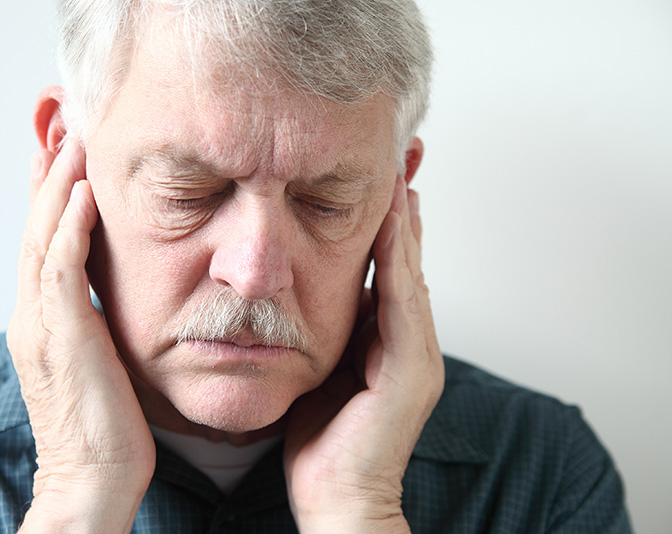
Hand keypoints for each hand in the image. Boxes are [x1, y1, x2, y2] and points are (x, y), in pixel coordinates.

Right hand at [6, 141, 154, 532]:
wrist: (92, 479)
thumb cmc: (107, 427)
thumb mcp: (101, 364)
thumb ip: (99, 326)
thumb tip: (116, 302)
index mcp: (43, 321)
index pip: (43, 245)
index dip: (50, 199)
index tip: (65, 160)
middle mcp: (33, 316)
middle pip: (35, 230)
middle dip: (47, 178)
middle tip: (61, 129)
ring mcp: (41, 324)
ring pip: (41, 238)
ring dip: (57, 187)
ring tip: (71, 141)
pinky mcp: (60, 336)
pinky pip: (60, 269)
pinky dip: (68, 227)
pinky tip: (83, 193)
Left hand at [283, 177, 443, 532]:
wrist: (337, 500)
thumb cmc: (320, 443)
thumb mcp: (315, 373)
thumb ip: (319, 334)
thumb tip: (292, 297)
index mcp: (383, 340)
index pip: (386, 267)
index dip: (383, 221)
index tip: (375, 175)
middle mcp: (407, 341)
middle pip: (406, 259)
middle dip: (402, 207)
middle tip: (399, 154)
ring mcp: (415, 354)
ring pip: (409, 271)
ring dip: (404, 220)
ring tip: (399, 170)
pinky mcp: (411, 369)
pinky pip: (403, 301)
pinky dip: (398, 258)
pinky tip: (393, 220)